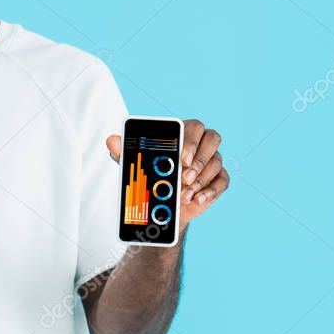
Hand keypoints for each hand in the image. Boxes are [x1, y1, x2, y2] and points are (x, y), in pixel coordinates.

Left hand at [106, 118, 228, 225]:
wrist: (163, 206)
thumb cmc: (151, 178)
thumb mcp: (136, 166)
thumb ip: (125, 153)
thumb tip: (111, 140)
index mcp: (185, 134)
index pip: (194, 127)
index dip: (191, 140)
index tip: (181, 157)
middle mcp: (201, 145)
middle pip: (212, 138)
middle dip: (200, 159)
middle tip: (184, 176)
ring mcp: (212, 162)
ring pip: (216, 162)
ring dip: (200, 179)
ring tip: (184, 193)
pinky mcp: (218, 180)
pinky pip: (222, 181)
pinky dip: (210, 191)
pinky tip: (198, 199)